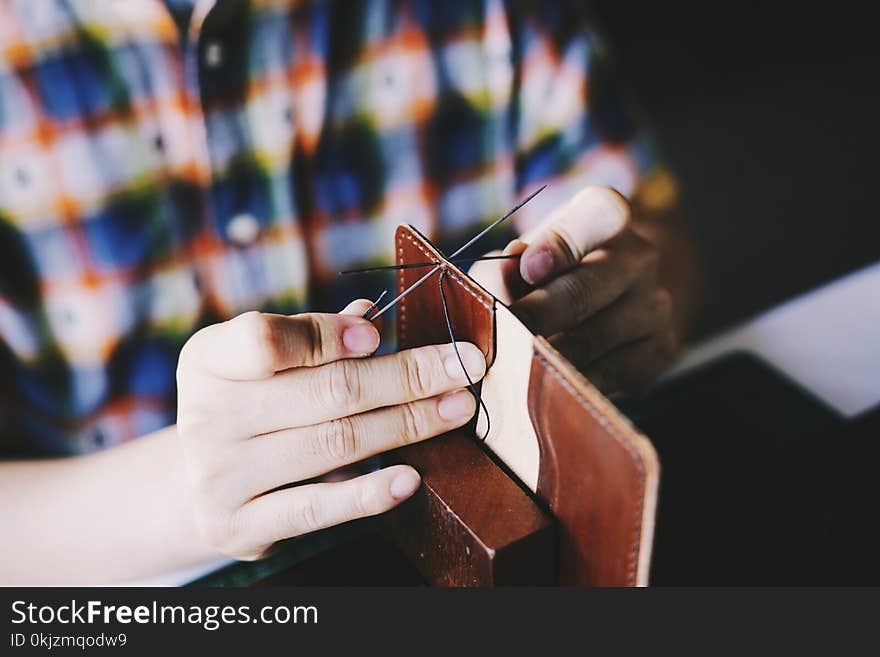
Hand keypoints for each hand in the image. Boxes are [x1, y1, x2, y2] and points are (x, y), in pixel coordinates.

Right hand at [176, 301, 485, 559]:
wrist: (198, 486)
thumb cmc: (249, 407)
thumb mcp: (265, 363)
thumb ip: (313, 337)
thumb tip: (371, 316)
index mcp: (210, 360)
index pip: (266, 340)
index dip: (327, 336)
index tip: (380, 335)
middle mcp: (206, 416)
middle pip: (325, 391)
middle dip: (405, 377)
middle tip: (464, 366)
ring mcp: (220, 476)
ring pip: (335, 443)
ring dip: (408, 424)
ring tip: (457, 409)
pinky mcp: (239, 526)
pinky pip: (317, 508)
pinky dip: (369, 493)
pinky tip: (411, 477)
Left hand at [470, 186, 676, 395]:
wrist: (608, 304)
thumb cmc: (550, 274)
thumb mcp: (522, 258)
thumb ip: (505, 268)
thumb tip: (500, 281)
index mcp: (606, 217)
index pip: (598, 214)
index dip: (560, 243)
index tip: (528, 268)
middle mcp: (640, 256)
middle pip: (586, 288)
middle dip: (539, 314)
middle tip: (506, 335)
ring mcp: (655, 304)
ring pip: (595, 336)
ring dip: (550, 355)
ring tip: (516, 364)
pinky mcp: (659, 349)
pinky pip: (610, 374)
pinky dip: (573, 383)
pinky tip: (548, 386)